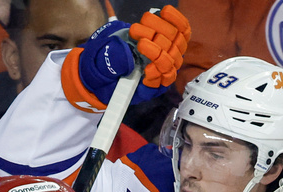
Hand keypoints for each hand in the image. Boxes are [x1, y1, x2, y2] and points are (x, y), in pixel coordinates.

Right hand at [65, 7, 189, 109]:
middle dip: (154, 44)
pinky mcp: (171, 41)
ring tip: (143, 20)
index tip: (142, 55)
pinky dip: (174, 20)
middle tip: (135, 32)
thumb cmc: (101, 66)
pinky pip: (181, 31)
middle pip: (170, 60)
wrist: (105, 51)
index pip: (160, 82)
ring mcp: (168, 56)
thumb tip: (127, 59)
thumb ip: (112, 66)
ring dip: (160, 29)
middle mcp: (160, 74)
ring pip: (176, 44)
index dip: (156, 69)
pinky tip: (164, 12)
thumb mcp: (101, 69)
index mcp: (146, 88)